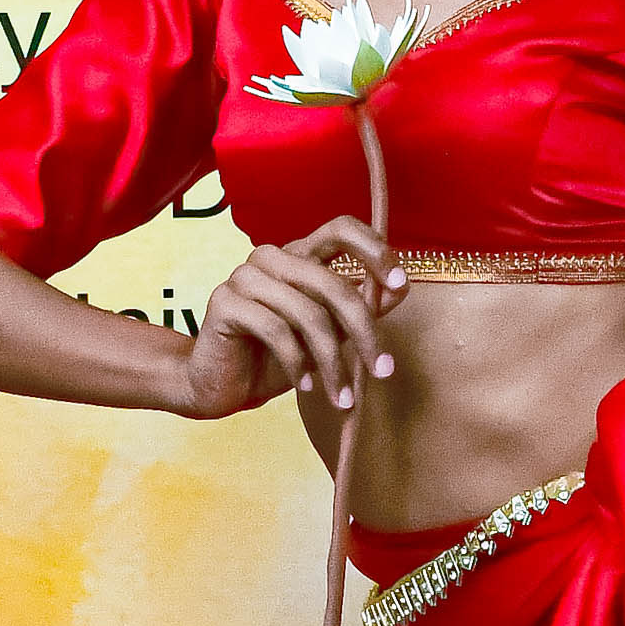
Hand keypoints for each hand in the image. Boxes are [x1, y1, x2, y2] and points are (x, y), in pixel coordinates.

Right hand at [179, 216, 404, 422]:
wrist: (223, 384)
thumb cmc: (280, 356)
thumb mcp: (331, 333)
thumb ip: (361, 308)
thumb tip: (399, 288)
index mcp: (300, 254)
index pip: (342, 229)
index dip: (375, 250)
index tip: (401, 283)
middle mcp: (272, 256)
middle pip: (332, 283)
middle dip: (364, 331)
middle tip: (382, 370)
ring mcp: (245, 275)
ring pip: (307, 313)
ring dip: (332, 362)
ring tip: (341, 396)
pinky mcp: (225, 302)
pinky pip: (276, 331)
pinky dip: (298, 365)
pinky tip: (306, 387)